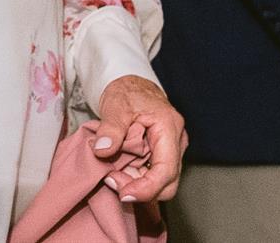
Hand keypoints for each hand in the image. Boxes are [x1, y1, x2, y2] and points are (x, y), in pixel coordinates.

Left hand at [93, 74, 185, 202]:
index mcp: (169, 128)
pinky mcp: (162, 155)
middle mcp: (176, 142)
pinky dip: (135, 178)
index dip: (146, 188)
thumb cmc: (127, 91)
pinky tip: (119, 169)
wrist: (131, 84)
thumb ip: (110, 128)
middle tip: (111, 179)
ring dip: (135, 183)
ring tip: (111, 172)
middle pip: (167, 183)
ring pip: (160, 182)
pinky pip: (152, 175)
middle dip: (139, 189)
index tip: (124, 194)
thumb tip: (103, 151)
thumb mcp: (115, 105)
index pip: (166, 170)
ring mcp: (171, 150)